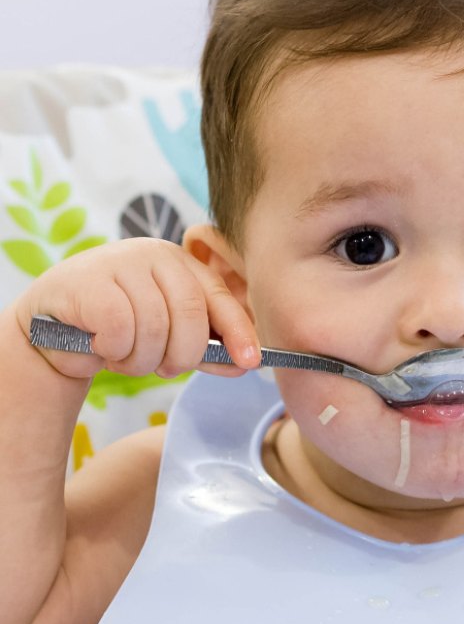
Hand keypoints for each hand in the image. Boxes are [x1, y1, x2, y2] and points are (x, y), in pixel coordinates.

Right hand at [16, 237, 258, 379]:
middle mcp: (155, 254)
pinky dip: (115, 351)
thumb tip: (247, 363)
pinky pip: (120, 329)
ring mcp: (120, 262)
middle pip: (190, 316)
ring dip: (142, 360)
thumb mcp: (171, 338)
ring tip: (126, 357)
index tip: (251, 362)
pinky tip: (102, 347)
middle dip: (182, 355)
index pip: (219, 297)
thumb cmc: (120, 331)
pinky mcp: (89, 281)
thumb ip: (209, 349)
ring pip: (154, 327)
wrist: (53, 328)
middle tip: (163, 369)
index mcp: (182, 264)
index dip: (239, 331)